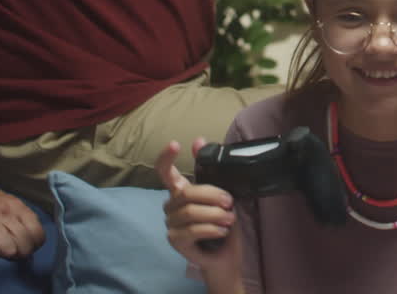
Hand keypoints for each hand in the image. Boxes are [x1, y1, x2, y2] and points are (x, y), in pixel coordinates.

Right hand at [0, 177, 45, 258]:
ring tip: (0, 251)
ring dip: (5, 254)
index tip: (29, 248)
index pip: (36, 230)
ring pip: (9, 247)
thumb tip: (30, 237)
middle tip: (14, 254)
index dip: (35, 244)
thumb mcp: (4, 201)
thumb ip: (17, 216)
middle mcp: (5, 211)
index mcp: (16, 205)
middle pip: (24, 242)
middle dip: (21, 253)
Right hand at [157, 139, 241, 277]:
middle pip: (187, 193)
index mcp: (182, 192)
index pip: (165, 172)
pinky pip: (192, 230)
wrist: (227, 255)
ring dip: (216, 215)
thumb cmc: (224, 223)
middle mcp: (172, 206)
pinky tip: (222, 231)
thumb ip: (212, 172)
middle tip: (230, 203)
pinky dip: (212, 229)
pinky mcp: (175, 240)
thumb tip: (199, 141)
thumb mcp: (224, 195)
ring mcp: (171, 224)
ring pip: (191, 212)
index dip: (166, 158)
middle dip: (213, 196)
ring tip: (230, 220)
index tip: (175, 144)